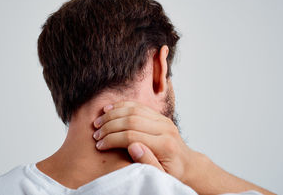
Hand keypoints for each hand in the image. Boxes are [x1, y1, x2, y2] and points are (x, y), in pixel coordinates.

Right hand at [93, 100, 275, 194]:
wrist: (186, 163)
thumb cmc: (172, 172)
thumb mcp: (161, 175)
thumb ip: (148, 162)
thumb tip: (133, 146)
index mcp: (165, 145)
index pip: (132, 136)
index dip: (112, 139)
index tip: (99, 145)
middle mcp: (165, 128)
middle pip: (131, 120)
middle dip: (109, 126)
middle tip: (96, 134)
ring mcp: (162, 119)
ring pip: (133, 110)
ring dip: (113, 114)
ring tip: (98, 122)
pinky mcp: (159, 115)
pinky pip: (138, 106)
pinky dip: (121, 106)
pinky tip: (108, 109)